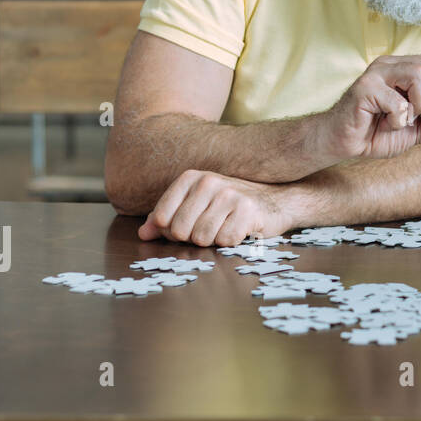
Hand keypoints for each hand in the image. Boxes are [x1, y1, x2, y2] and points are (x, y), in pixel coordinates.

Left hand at [139, 170, 291, 245]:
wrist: (275, 201)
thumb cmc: (229, 206)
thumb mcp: (195, 205)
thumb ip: (166, 218)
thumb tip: (144, 234)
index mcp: (191, 178)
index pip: (161, 218)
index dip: (170, 231)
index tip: (187, 227)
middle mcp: (209, 181)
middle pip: (180, 231)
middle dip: (193, 238)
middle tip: (210, 229)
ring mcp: (229, 194)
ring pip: (202, 238)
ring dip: (213, 241)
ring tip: (225, 228)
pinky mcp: (248, 210)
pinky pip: (225, 241)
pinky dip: (231, 242)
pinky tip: (240, 230)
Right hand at [324, 54, 420, 159]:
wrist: (343, 144)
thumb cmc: (376, 133)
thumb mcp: (417, 132)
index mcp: (404, 68)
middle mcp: (391, 64)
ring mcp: (376, 73)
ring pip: (418, 73)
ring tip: (407, 120)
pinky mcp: (364, 87)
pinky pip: (398, 101)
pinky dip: (398, 120)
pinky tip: (386, 124)